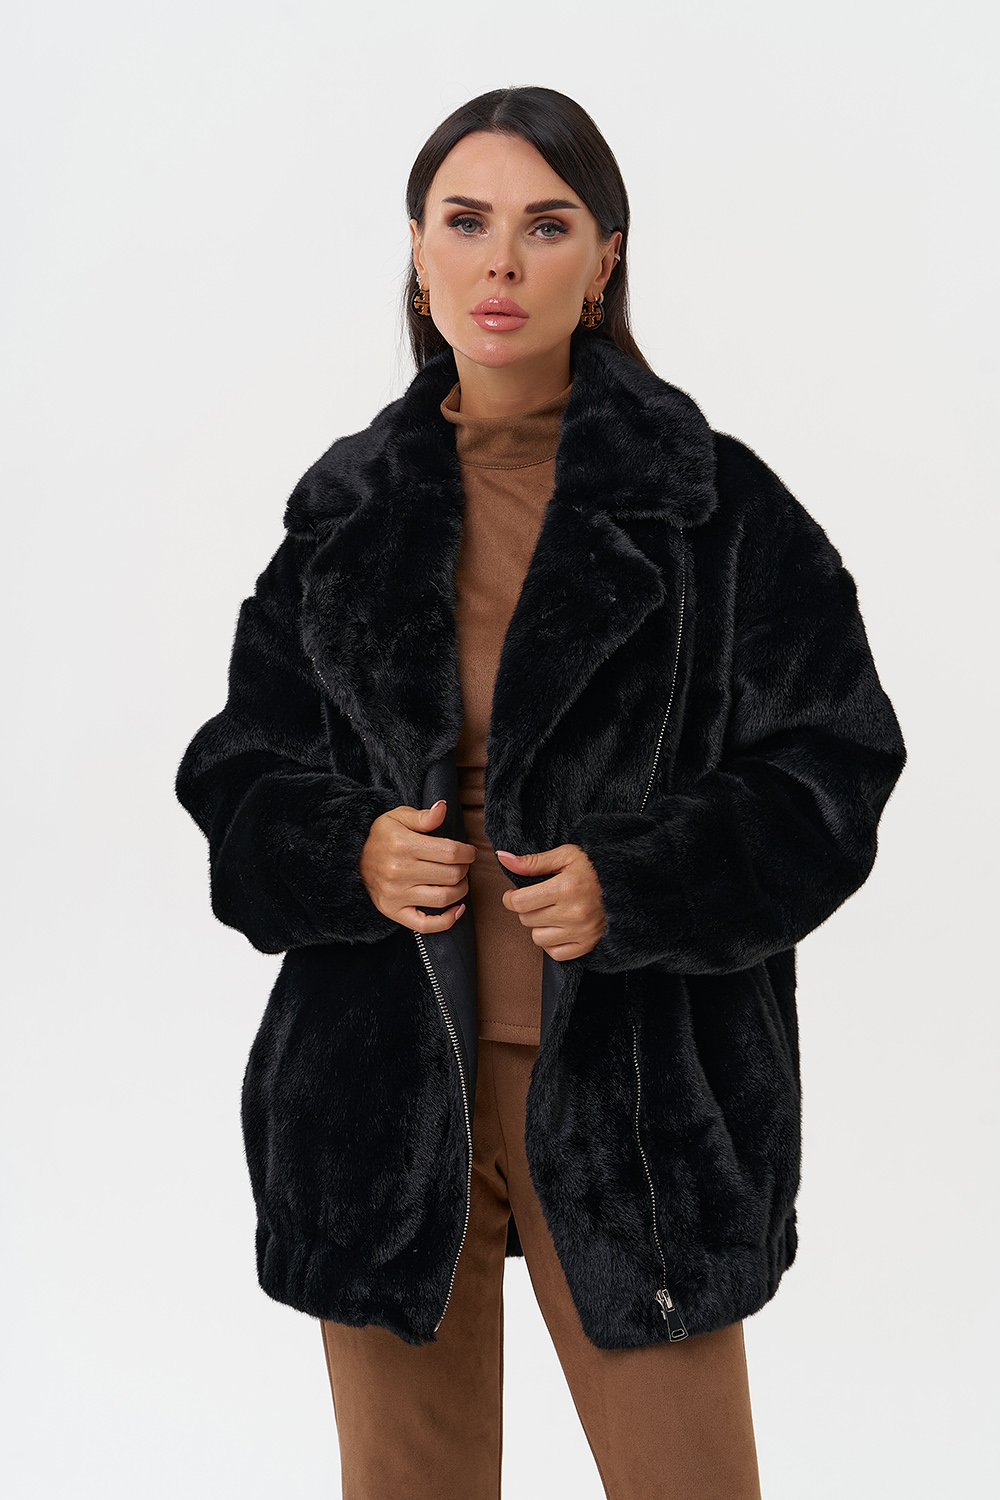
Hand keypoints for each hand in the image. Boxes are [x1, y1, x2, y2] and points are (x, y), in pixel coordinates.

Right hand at [360, 801, 476, 932]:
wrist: (352, 858)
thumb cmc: (381, 836)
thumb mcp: (398, 817)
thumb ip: (424, 816)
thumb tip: (443, 808)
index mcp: (403, 844)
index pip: (450, 852)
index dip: (467, 852)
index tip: (469, 852)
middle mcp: (399, 871)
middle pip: (451, 875)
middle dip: (465, 869)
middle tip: (463, 864)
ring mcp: (396, 894)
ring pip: (444, 898)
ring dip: (461, 890)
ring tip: (459, 881)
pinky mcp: (393, 911)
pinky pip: (425, 925)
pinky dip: (447, 921)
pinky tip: (457, 910)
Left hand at [496, 844, 606, 960]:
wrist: (626, 884)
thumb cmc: (594, 867)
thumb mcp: (565, 856)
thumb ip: (533, 862)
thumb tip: (503, 859)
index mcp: (566, 888)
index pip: (520, 902)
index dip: (510, 898)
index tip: (513, 894)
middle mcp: (574, 912)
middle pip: (527, 919)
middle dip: (527, 909)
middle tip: (539, 899)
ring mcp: (582, 931)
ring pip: (538, 938)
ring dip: (539, 926)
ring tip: (551, 912)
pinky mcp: (588, 944)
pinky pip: (555, 953)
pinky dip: (552, 943)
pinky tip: (559, 927)